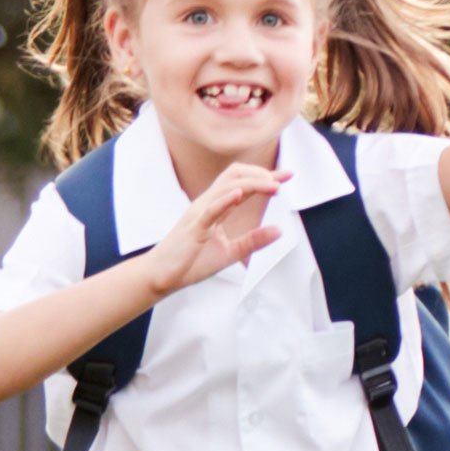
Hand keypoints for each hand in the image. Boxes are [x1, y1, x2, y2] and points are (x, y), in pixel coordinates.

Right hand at [142, 162, 291, 293]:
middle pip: (234, 176)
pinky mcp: (194, 228)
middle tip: (282, 179)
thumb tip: (280, 231)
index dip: (265, 177)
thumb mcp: (230, 252)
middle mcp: (207, 205)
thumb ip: (253, 240)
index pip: (242, 183)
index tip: (287, 175)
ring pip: (225, 187)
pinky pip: (210, 210)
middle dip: (260, 173)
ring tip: (273, 186)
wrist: (161, 277)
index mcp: (216, 208)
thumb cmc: (191, 263)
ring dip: (252, 184)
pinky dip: (225, 200)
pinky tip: (240, 195)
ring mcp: (199, 214)